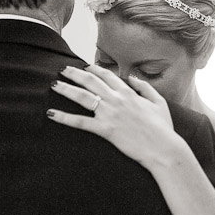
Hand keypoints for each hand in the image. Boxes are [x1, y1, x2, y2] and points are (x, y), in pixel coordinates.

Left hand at [48, 65, 185, 168]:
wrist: (163, 148)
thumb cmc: (163, 127)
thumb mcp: (159, 102)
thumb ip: (144, 87)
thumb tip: (131, 77)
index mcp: (129, 92)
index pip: (107, 75)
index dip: (93, 69)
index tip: (83, 67)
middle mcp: (117, 99)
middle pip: (91, 81)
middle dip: (74, 74)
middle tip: (62, 70)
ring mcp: (110, 114)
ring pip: (82, 97)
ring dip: (66, 89)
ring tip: (54, 85)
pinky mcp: (105, 129)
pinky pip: (80, 122)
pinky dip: (64, 117)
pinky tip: (51, 114)